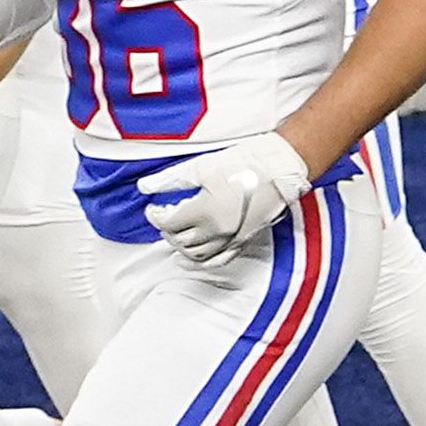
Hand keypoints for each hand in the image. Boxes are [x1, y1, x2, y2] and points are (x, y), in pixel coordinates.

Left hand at [137, 132, 312, 263]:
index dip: (155, 216)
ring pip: (197, 255)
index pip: (168, 223)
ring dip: (180, 248)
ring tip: (174, 237)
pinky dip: (200, 263)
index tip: (153, 208)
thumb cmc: (245, 162)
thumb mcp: (201, 167)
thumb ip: (170, 179)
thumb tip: (145, 187)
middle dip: (167, 230)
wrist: (280, 166)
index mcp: (205, 211)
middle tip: (164, 217)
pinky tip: (189, 260)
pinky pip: (218, 260)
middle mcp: (218, 231)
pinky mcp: (243, 239)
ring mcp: (232, 238)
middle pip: (180, 241)